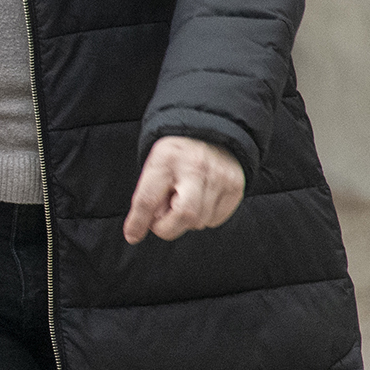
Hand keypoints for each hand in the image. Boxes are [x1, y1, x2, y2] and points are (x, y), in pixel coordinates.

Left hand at [123, 136, 244, 243]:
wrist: (210, 133)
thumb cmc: (175, 156)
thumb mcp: (154, 166)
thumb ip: (148, 195)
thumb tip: (147, 226)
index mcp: (166, 159)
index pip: (149, 199)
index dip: (138, 222)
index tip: (133, 235)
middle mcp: (196, 168)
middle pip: (184, 215)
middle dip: (168, 227)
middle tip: (162, 219)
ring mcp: (220, 178)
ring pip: (200, 221)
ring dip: (185, 221)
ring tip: (183, 200)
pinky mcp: (236, 187)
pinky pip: (215, 220)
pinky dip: (203, 218)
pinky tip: (199, 200)